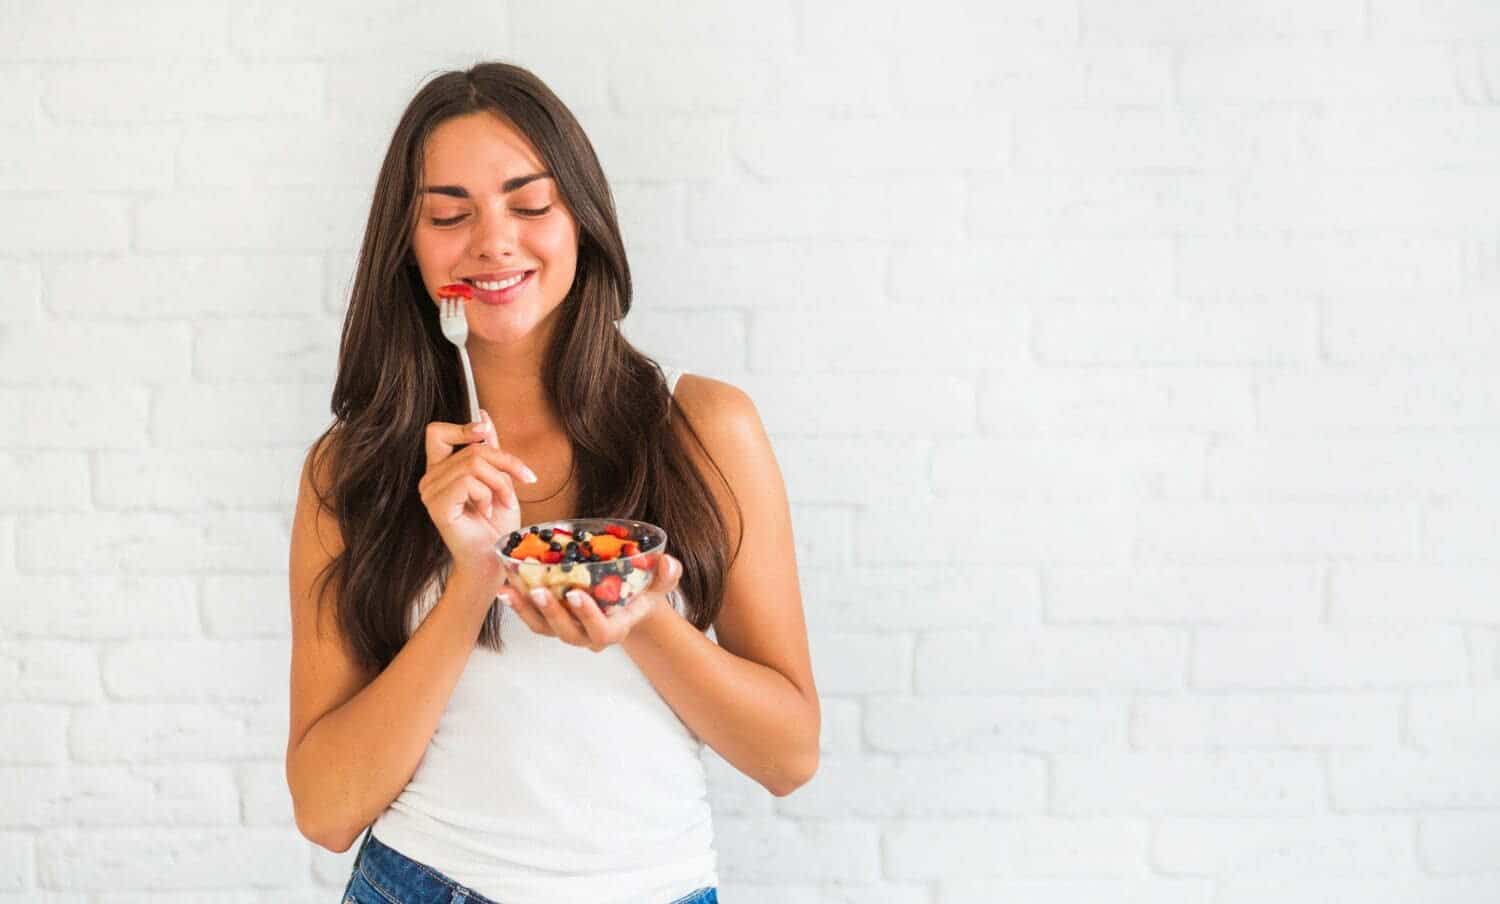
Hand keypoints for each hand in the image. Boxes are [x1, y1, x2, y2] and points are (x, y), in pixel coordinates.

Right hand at [417, 409, 536, 584]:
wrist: (493, 559)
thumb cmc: (496, 525)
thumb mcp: (500, 479)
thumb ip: (489, 449)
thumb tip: (483, 415)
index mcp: (440, 470)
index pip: (436, 432)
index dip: (462, 427)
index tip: (485, 433)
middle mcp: (429, 479)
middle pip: (471, 448)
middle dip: (504, 463)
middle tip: (521, 483)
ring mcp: (429, 492)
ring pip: (473, 464)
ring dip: (500, 482)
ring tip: (504, 502)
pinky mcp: (436, 506)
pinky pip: (467, 482)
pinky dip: (487, 494)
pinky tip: (487, 511)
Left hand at [500, 554, 682, 650]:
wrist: (627, 600)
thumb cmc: (644, 590)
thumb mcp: (660, 582)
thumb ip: (668, 574)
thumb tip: (668, 562)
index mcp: (617, 628)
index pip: (602, 632)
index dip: (588, 617)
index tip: (576, 594)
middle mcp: (589, 636)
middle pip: (568, 634)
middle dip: (552, 613)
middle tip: (537, 590)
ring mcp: (569, 630)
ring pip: (545, 629)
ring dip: (526, 611)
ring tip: (510, 591)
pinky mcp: (552, 622)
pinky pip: (533, 620)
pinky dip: (518, 606)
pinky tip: (507, 587)